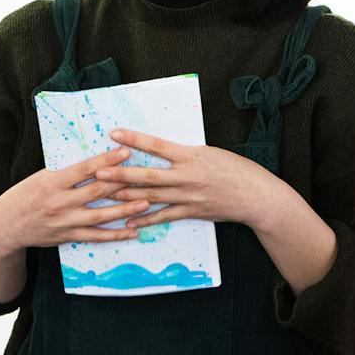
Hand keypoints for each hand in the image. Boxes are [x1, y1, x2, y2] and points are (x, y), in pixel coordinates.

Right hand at [0, 148, 152, 251]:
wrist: (6, 226)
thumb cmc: (24, 196)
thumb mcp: (40, 177)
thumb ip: (65, 172)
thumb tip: (94, 161)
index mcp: (52, 182)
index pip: (85, 168)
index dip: (106, 160)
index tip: (125, 151)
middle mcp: (60, 202)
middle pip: (97, 191)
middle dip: (123, 182)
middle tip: (145, 175)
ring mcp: (66, 222)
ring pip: (101, 215)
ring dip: (125, 210)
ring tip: (146, 202)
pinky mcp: (68, 236)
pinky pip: (96, 236)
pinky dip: (115, 235)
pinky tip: (132, 231)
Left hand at [93, 130, 281, 228]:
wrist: (256, 196)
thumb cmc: (237, 170)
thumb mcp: (211, 153)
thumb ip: (187, 154)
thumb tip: (166, 152)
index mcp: (191, 155)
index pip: (157, 145)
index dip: (134, 139)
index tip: (115, 133)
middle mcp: (186, 176)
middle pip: (147, 174)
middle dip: (121, 173)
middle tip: (99, 171)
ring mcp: (188, 196)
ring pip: (151, 196)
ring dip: (127, 196)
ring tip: (106, 195)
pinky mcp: (191, 212)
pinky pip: (164, 217)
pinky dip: (146, 220)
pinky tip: (130, 221)